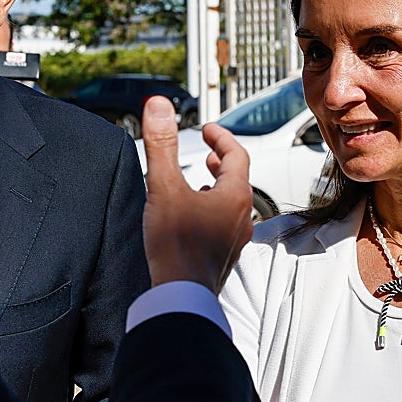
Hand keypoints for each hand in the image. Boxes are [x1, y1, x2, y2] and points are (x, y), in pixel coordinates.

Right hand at [141, 96, 252, 292]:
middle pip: (237, 180)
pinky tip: (190, 220)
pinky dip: (210, 212)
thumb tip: (158, 104)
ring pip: (231, 205)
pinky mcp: (222, 258)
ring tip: (197, 185)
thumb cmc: (175, 244)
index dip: (221, 138)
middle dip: (221, 164)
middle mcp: (242, 217)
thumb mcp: (163, 187)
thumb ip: (161, 144)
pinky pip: (222, 226)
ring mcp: (234, 240)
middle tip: (206, 155)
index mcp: (235, 196)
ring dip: (216, 189)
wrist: (182, 297)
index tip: (207, 129)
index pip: (236, 155)